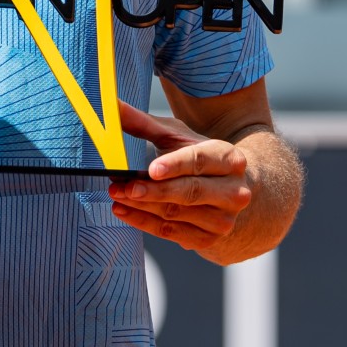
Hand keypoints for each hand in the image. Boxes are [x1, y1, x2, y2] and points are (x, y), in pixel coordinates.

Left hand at [108, 102, 252, 251]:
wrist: (226, 191)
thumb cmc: (197, 159)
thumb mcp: (177, 137)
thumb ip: (144, 124)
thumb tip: (112, 106)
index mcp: (230, 160)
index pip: (200, 161)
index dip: (175, 165)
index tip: (150, 170)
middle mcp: (234, 192)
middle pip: (189, 192)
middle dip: (153, 191)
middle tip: (122, 186)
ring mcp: (224, 219)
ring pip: (176, 214)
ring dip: (142, 206)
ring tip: (116, 195)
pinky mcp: (209, 240)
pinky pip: (170, 232)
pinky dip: (143, 221)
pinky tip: (123, 210)